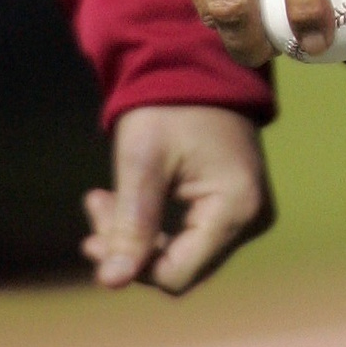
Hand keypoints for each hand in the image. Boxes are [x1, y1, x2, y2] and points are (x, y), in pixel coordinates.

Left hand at [84, 105, 270, 293]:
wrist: (201, 64)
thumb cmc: (171, 106)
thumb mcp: (143, 162)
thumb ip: (130, 225)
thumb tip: (112, 283)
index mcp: (237, 207)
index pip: (174, 274)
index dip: (130, 264)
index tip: (92, 230)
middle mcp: (253, 218)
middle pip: (179, 266)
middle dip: (129, 246)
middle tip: (95, 206)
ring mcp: (250, 213)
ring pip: (182, 254)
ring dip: (138, 237)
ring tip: (102, 202)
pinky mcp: (238, 205)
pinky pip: (191, 237)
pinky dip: (155, 227)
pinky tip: (124, 205)